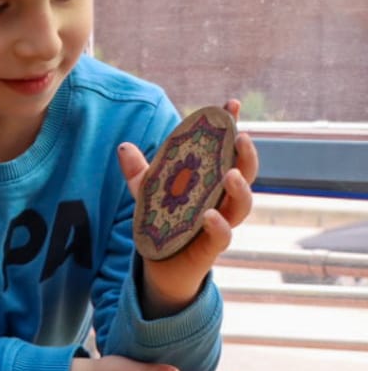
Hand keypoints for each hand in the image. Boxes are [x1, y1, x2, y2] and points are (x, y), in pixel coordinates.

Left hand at [120, 99, 260, 315]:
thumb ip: (139, 172)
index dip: (232, 128)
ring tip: (229, 174)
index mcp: (210, 183)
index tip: (231, 104)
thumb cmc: (163, 224)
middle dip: (246, 155)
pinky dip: (219, 226)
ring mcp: (220, 224)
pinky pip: (222, 236)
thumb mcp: (148, 195)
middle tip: (241, 136)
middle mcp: (222, 201)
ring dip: (240, 189)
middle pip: (245, 175)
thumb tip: (124, 146)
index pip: (226, 152)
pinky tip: (211, 215)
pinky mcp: (210, 248)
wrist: (159, 266)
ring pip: (241, 205)